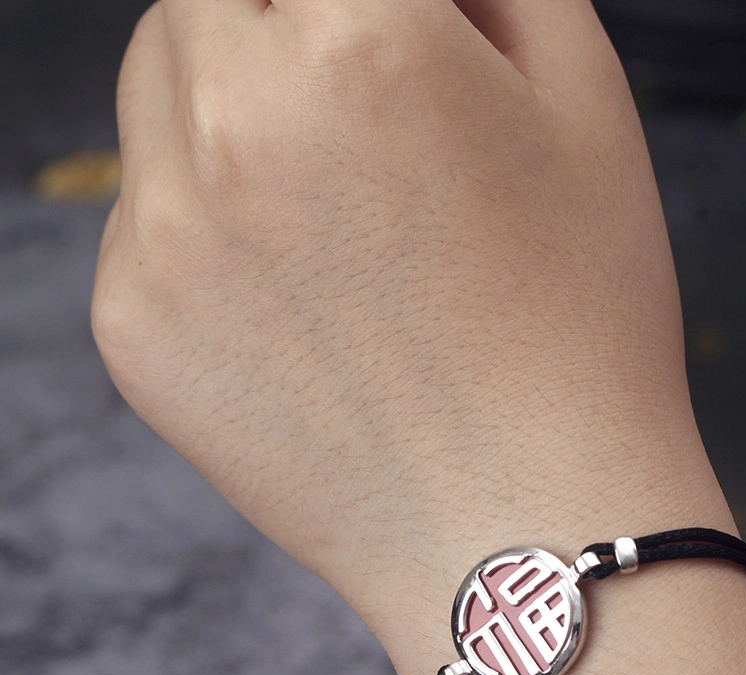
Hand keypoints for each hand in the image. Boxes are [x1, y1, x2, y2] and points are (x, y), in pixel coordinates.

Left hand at [93, 0, 717, 660]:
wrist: (533, 530)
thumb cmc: (586, 333)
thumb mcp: (589, 108)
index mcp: (364, 43)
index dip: (376, 11)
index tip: (400, 54)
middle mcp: (238, 121)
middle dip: (287, 25)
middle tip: (369, 117)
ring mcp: (168, 234)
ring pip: (160, 89)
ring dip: (234, 109)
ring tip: (340, 212)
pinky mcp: (135, 330)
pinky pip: (145, 218)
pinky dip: (209, 228)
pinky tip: (308, 304)